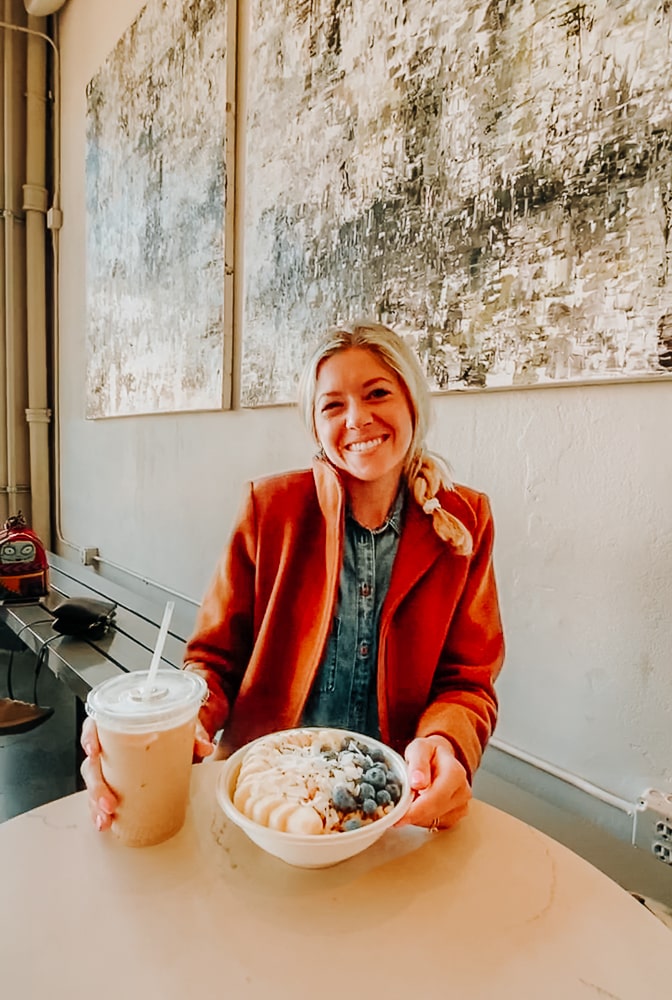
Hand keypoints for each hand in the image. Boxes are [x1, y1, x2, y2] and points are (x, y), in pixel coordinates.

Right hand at [80, 717, 214, 831]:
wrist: (177, 737)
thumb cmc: (170, 728)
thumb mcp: (182, 726)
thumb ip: (194, 734)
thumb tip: (206, 746)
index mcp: (117, 725)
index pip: (94, 727)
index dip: (89, 737)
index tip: (94, 751)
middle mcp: (109, 746)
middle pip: (92, 764)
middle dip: (96, 785)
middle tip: (108, 801)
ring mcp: (110, 767)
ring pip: (94, 784)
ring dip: (96, 803)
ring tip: (107, 818)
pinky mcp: (114, 784)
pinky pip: (99, 797)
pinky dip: (100, 811)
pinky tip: (106, 823)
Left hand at [396, 735, 470, 829]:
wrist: (440, 758)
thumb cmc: (429, 753)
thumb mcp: (419, 749)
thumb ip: (418, 762)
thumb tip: (418, 782)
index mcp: (455, 773)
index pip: (437, 797)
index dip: (416, 809)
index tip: (398, 815)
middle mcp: (462, 791)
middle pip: (434, 811)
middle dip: (412, 813)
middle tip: (395, 809)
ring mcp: (461, 806)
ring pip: (433, 821)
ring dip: (415, 815)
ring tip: (408, 799)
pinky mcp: (455, 817)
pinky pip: (435, 825)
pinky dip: (421, 819)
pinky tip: (416, 805)